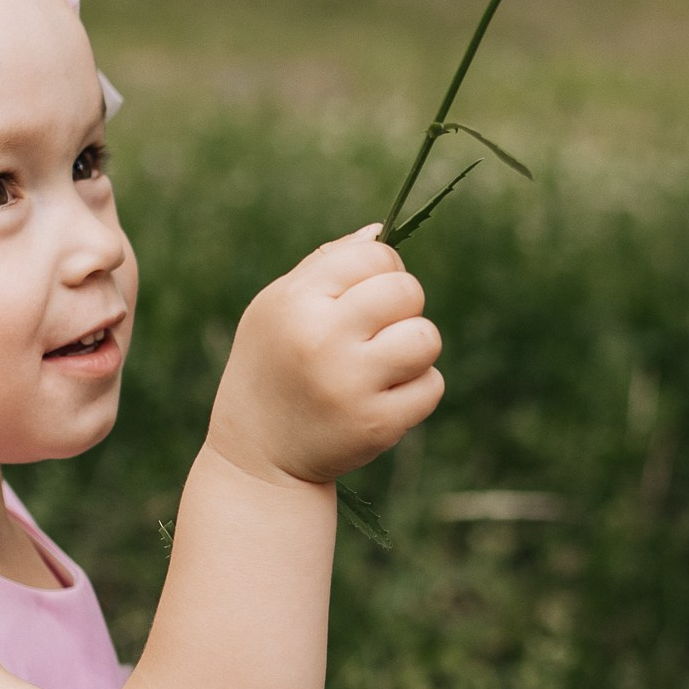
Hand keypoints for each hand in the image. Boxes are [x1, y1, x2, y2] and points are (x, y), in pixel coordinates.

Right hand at [207, 228, 443, 488]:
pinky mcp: (376, 424)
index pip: (374, 255)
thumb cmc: (273, 367)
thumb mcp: (277, 308)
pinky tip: (383, 398)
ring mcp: (351, 384)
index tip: (364, 296)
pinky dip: (416, 390)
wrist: (257, 457)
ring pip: (427, 338)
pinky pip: (431, 386)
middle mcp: (322, 339)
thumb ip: (326, 265)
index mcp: (296, 302)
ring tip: (383, 363)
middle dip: (401, 307)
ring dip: (414, 348)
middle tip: (376, 332)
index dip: (381, 270)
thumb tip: (381, 230)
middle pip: (407, 291)